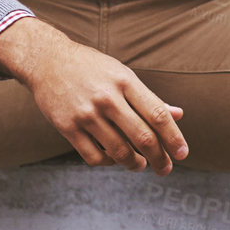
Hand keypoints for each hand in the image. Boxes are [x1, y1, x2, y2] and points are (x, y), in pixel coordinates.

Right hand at [20, 34, 189, 174]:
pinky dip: (108, 162)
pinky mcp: (67, 126)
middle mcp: (107, 97)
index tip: (183, 153)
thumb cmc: (91, 68)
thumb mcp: (121, 74)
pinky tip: (113, 158)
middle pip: (143, 137)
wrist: (47, 60)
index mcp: (124, 81)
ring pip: (119, 151)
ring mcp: (86, 113)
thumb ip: (148, 97)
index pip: (158, 114)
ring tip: (140, 165)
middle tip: (166, 168)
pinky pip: (94, 157)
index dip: (174, 138)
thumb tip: (178, 115)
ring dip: (135, 164)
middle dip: (160, 159)